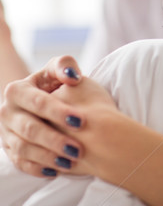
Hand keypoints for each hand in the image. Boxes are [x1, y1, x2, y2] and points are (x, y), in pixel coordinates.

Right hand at [0, 56, 86, 177]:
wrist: (45, 103)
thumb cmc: (57, 82)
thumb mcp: (58, 70)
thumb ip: (65, 66)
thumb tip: (73, 76)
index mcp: (17, 90)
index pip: (38, 102)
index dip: (58, 112)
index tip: (80, 121)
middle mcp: (7, 112)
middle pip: (30, 129)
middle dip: (55, 139)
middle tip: (78, 148)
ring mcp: (6, 133)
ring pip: (24, 149)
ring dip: (48, 157)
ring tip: (72, 161)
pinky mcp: (11, 149)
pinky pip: (21, 163)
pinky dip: (38, 168)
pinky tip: (57, 171)